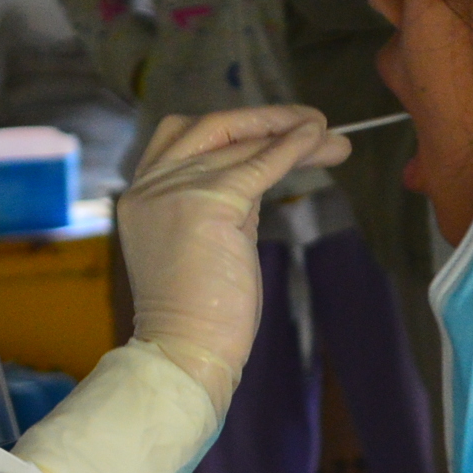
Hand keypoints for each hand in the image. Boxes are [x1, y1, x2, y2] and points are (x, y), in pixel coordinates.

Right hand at [114, 107, 346, 406]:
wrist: (184, 352)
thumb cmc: (198, 315)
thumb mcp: (207, 241)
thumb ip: (225, 202)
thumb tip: (273, 163)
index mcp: (141, 195)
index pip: (187, 138)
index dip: (237, 128)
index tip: (281, 131)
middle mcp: (150, 185)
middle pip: (213, 130)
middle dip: (265, 121)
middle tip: (314, 122)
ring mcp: (174, 190)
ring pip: (240, 144)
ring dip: (291, 132)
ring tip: (331, 135)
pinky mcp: (207, 203)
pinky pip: (259, 164)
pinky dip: (291, 148)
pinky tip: (317, 140)